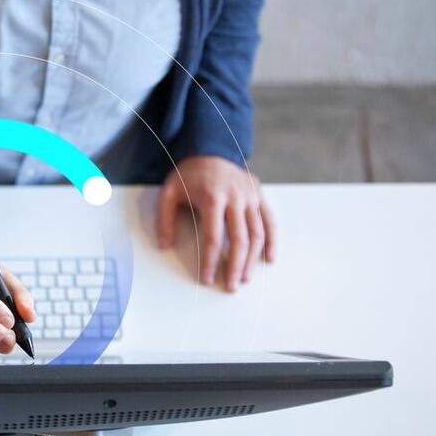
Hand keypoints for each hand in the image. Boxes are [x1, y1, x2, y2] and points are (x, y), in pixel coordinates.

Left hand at [156, 155, 275, 291]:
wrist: (212, 148)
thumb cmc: (189, 174)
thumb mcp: (169, 191)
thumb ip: (165, 218)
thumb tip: (164, 245)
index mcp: (212, 197)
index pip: (213, 237)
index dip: (210, 261)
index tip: (207, 279)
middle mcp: (236, 198)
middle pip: (239, 239)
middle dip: (235, 266)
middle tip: (231, 286)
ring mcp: (251, 197)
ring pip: (258, 233)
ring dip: (253, 259)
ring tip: (245, 278)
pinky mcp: (260, 195)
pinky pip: (270, 221)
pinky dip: (272, 241)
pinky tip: (268, 259)